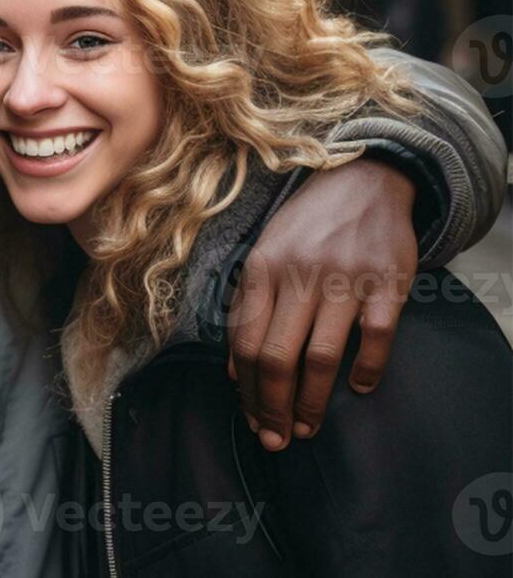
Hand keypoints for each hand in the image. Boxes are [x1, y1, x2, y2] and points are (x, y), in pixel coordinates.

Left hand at [227, 159, 415, 450]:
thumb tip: (233, 371)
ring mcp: (344, 279)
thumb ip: (248, 307)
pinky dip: (367, 369)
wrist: (364, 180)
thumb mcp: (265, 253)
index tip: (252, 420)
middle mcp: (298, 275)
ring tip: (308, 427)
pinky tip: (360, 388)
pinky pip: (375, 336)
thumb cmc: (306, 225)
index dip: (246, 390)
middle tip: (276, 439)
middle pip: (276, 357)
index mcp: (261, 269)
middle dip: (272, 407)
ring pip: (321, 356)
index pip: (244, 343)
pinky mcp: (386, 282)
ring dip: (312, 401)